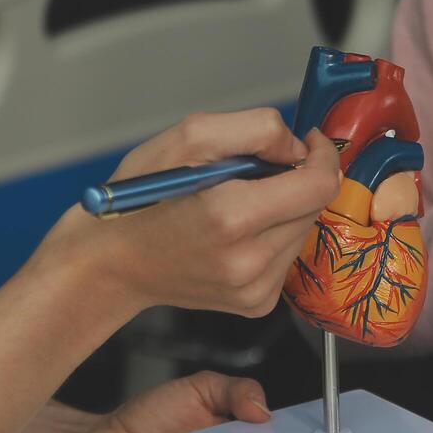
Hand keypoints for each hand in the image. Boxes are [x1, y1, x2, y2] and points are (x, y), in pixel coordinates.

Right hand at [52, 109, 342, 316]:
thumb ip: (253, 129)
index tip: (307, 142)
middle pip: (313, 206)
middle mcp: (249, 261)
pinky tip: (236, 234)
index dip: (321, 156)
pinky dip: (271, 237)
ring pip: (302, 231)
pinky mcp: (256, 304)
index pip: (319, 185)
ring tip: (236, 204)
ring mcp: (254, 289)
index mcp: (231, 216)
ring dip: (283, 209)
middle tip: (252, 173)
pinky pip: (287, 257)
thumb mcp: (186, 137)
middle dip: (295, 180)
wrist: (112, 262)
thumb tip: (298, 146)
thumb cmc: (140, 197)